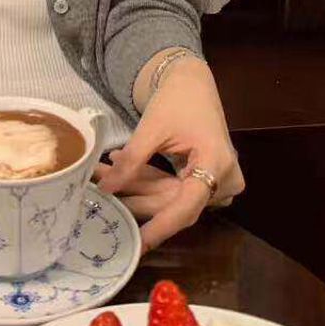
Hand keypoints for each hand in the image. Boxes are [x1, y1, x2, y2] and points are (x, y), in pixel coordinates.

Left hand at [93, 56, 243, 250]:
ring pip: (171, 198)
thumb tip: (106, 190)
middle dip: (136, 197)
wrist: (192, 82)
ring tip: (104, 175)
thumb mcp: (152, 128)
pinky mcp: (206, 180)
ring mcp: (217, 182)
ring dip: (137, 188)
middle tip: (101, 192)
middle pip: (175, 203)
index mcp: (217, 163)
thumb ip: (131, 161)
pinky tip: (121, 171)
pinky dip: (148, 181)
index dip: (161, 226)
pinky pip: (174, 189)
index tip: (138, 243)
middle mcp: (224, 180)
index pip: (187, 206)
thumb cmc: (177, 98)